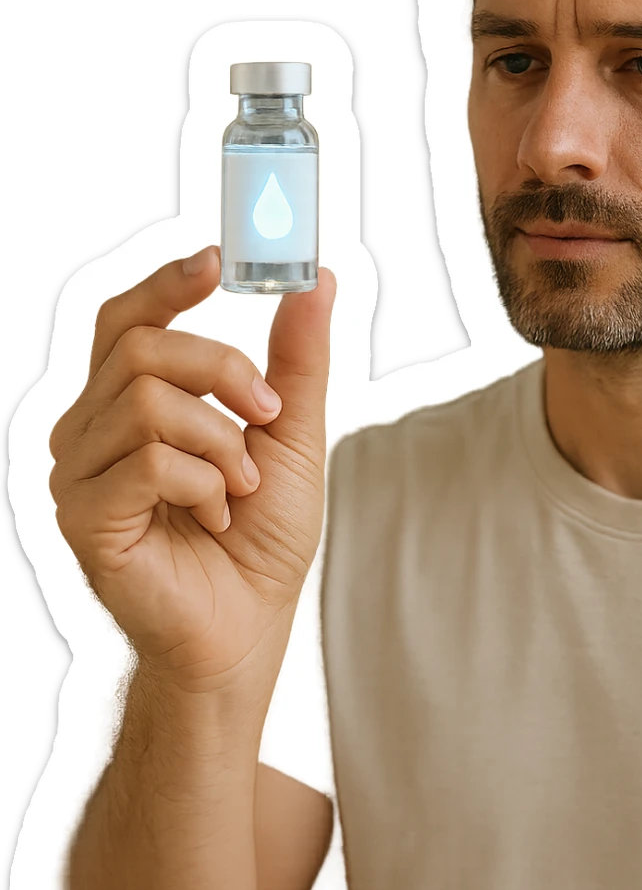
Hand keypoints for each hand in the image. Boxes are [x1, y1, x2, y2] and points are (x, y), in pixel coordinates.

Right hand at [48, 247, 335, 692]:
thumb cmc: (259, 539)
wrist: (248, 629)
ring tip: (237, 487)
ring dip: (220, 443)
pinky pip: (149, 463)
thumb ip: (296, 360)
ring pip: (147, 402)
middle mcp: (89, 431)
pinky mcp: (85, 519)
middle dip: (222, 371)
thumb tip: (315, 279)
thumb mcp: (291, 435)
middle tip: (267, 413)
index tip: (219, 260)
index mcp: (126, 404)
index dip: (165, 284)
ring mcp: (78, 475)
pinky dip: (204, 484)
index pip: (125, 321)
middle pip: (142, 348)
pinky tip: (214, 516)